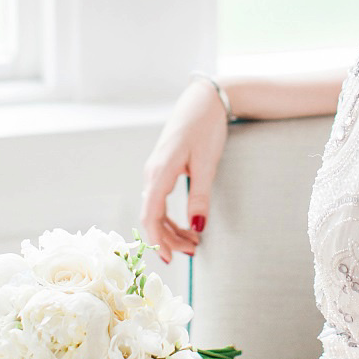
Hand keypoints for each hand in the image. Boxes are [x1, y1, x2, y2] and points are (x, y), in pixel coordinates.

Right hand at [140, 78, 228, 263]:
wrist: (204, 101)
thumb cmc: (206, 128)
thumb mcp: (207, 164)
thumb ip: (201, 196)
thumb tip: (198, 226)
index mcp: (160, 171)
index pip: (151, 214)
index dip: (157, 240)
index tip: (170, 258)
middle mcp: (152, 172)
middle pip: (153, 215)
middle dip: (170, 238)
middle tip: (193, 252)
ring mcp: (156, 171)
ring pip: (157, 209)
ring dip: (172, 229)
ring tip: (194, 242)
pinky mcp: (163, 169)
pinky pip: (161, 199)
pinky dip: (173, 216)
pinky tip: (188, 224)